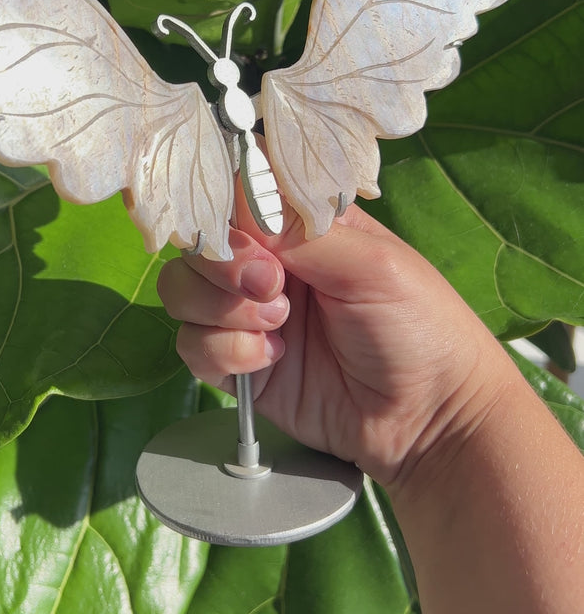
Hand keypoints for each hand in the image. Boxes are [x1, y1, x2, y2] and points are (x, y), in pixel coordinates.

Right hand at [157, 189, 512, 491]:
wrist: (430, 421)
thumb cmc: (421, 329)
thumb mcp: (372, 265)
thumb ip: (302, 230)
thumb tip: (237, 199)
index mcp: (303, 224)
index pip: (235, 193)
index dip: (226, 210)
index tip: (252, 238)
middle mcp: (269, 262)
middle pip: (199, 243)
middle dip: (223, 265)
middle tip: (272, 288)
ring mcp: (250, 313)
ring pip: (184, 291)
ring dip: (221, 308)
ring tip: (278, 327)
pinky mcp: (240, 365)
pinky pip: (193, 346)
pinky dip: (224, 352)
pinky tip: (272, 361)